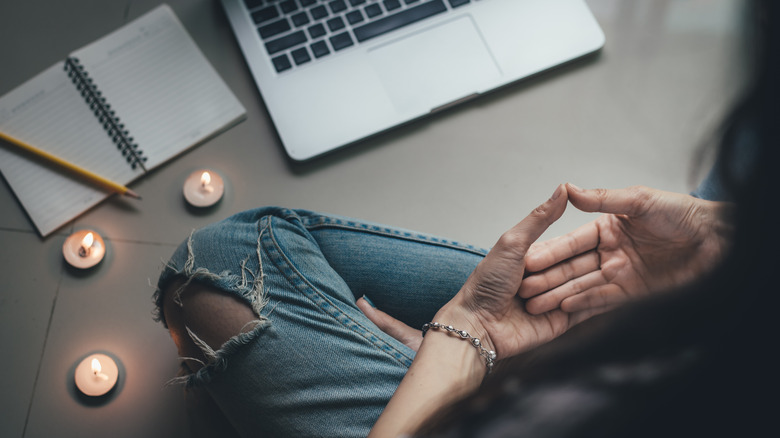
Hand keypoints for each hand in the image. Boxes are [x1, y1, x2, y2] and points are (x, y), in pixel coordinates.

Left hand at [361, 185, 604, 359]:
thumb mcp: (513, 244)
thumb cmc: (485, 285)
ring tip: (605, 276)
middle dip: (583, 264)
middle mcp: (545, 277)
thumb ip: (539, 219)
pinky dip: (592, 301)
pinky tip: (612, 292)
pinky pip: (584, 310)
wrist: (478, 327)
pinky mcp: (561, 321)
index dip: (581, 240)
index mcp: (534, 257)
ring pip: (582, 286)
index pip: (566, 245)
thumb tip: (562, 189)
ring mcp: (555, 299)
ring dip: (586, 282)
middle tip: (602, 258)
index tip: (603, 228)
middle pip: (576, 266)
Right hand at [519, 184, 732, 314]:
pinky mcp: (634, 294)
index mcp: (607, 229)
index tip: (528, 260)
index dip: (550, 251)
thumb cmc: (683, 214)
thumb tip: (567, 188)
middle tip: (523, 288)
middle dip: (547, 278)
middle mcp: (610, 253)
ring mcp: (621, 274)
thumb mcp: (639, 200)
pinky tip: (564, 307)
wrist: (720, 240)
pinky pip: (604, 300)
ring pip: (583, 286)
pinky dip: (584, 304)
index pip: (572, 242)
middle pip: (572, 267)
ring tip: (535, 303)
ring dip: (559, 294)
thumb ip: (603, 198)